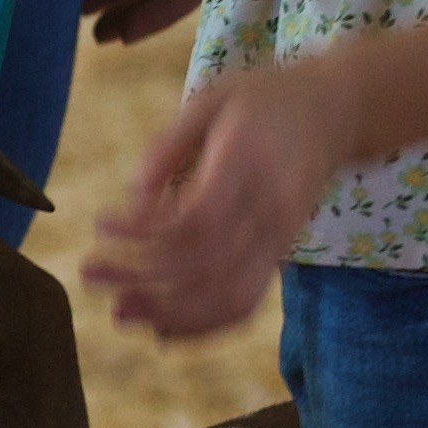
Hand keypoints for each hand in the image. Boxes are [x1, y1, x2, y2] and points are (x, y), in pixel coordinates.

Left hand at [82, 54, 362, 338]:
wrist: (337, 111)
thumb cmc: (263, 99)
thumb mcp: (212, 99)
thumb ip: (168, 147)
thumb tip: (131, 200)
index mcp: (250, 163)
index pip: (198, 220)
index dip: (145, 233)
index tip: (101, 222)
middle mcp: (271, 208)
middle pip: (208, 266)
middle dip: (143, 280)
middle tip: (90, 272)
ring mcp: (281, 237)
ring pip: (230, 297)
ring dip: (170, 314)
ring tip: (119, 311)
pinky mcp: (280, 254)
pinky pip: (247, 303)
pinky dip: (203, 324)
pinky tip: (161, 328)